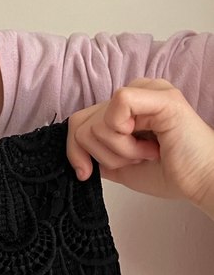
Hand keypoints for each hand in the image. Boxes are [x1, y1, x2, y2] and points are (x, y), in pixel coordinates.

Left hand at [66, 78, 213, 209]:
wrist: (202, 183)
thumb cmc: (172, 174)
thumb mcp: (121, 167)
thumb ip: (97, 154)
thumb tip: (76, 153)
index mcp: (127, 108)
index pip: (79, 121)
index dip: (75, 150)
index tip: (86, 173)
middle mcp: (136, 93)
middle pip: (81, 122)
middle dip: (100, 154)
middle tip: (131, 162)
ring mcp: (148, 91)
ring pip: (97, 121)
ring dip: (119, 151)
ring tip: (147, 154)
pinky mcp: (160, 96)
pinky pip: (118, 104)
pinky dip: (125, 136)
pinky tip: (149, 146)